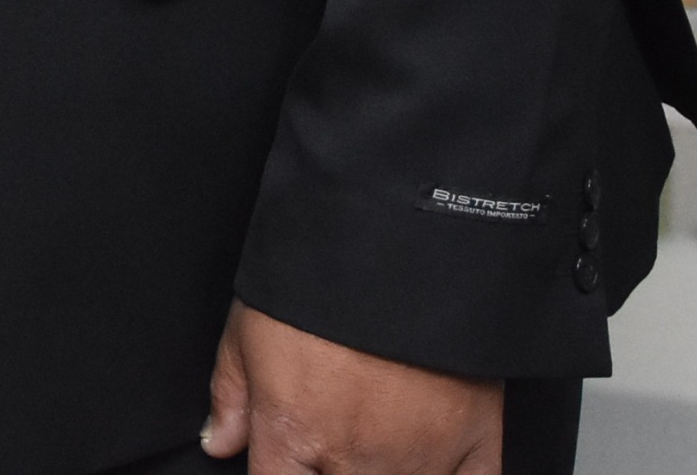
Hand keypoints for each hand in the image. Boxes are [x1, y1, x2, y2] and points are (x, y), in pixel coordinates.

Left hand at [203, 302, 499, 474]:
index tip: (290, 454)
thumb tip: (219, 439)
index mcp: (296, 433)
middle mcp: (357, 459)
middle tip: (337, 433)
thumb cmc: (323, 277)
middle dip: (334, 469)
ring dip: (384, 471)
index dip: (279, 472)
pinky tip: (432, 463)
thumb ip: (233, 394)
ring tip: (378, 436)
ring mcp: (421, 458)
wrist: (405, 244)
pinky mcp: (476, 444)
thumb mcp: (250, 326)